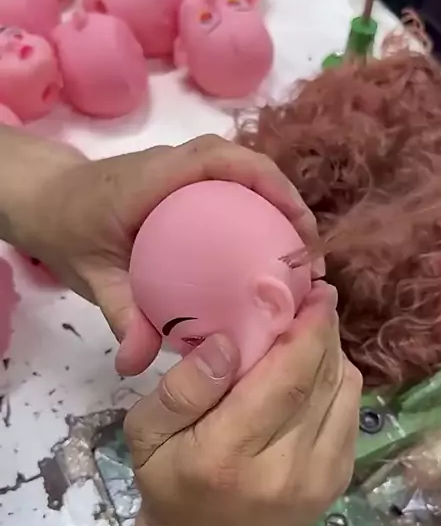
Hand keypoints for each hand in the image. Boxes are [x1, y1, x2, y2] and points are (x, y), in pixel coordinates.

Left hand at [3, 130, 318, 375]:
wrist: (45, 201)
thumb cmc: (66, 229)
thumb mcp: (91, 276)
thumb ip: (120, 314)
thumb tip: (139, 365)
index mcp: (153, 178)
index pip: (222, 161)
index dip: (270, 186)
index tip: (298, 230)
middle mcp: (174, 165)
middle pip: (247, 165)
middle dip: (288, 203)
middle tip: (309, 260)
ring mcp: (183, 172)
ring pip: (244, 175)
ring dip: (279, 208)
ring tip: (299, 261)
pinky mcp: (187, 186)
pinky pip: (232, 190)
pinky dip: (259, 215)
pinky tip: (268, 259)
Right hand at [125, 285, 361, 525]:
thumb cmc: (170, 487)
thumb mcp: (146, 436)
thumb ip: (181, 390)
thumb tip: (226, 342)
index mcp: (228, 455)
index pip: (284, 380)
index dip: (306, 330)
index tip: (311, 290)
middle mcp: (284, 470)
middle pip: (321, 380)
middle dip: (324, 329)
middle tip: (316, 295)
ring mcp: (319, 480)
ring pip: (344, 393)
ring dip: (333, 352)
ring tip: (311, 329)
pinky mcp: (337, 483)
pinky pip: (350, 413)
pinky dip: (338, 381)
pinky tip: (315, 370)